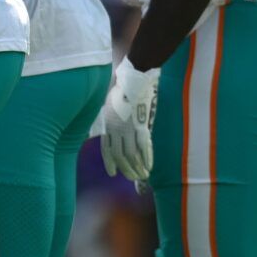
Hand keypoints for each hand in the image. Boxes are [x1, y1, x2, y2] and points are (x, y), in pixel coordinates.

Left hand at [100, 56, 159, 181]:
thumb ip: (111, 119)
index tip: (113, 174)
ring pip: (132, 155)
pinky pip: (144, 147)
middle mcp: (116, 129)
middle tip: (133, 178)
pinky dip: (147, 158)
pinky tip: (149, 166)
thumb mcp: (110, 105)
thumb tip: (111, 129)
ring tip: (143, 176)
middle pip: (120, 155)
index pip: (106, 149)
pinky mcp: (141, 125)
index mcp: (107, 124)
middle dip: (126, 169)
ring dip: (137, 167)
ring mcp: (128, 128)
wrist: (134, 78)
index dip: (109, 163)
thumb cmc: (124, 89)